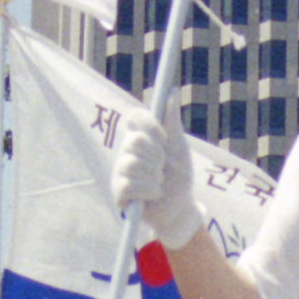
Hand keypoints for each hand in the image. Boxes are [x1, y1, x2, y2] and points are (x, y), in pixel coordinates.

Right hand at [106, 108, 203, 244]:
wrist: (180, 207)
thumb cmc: (178, 175)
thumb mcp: (178, 146)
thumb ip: (172, 121)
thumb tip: (173, 91)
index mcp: (139, 137)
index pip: (135, 117)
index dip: (150, 125)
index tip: (165, 138)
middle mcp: (126, 151)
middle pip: (136, 141)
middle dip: (157, 157)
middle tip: (163, 167)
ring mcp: (120, 171)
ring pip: (133, 164)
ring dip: (155, 177)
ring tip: (160, 183)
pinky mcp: (118, 192)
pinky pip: (129, 185)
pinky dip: (149, 191)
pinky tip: (154, 194)